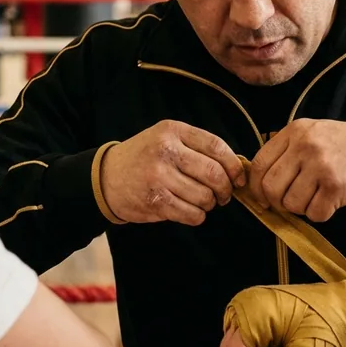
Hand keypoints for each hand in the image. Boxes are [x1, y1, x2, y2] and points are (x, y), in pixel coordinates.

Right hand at [100, 120, 245, 225]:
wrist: (106, 177)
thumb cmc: (144, 158)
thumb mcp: (167, 139)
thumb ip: (197, 148)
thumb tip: (236, 168)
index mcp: (172, 131)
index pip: (216, 146)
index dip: (234, 165)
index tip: (239, 178)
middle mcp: (166, 150)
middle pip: (214, 173)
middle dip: (225, 189)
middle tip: (224, 195)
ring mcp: (159, 176)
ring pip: (205, 196)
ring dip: (210, 204)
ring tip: (204, 202)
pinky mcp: (155, 200)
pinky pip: (191, 214)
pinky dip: (197, 216)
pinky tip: (192, 211)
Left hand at [248, 119, 345, 221]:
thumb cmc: (344, 146)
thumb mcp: (313, 134)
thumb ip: (286, 151)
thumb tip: (259, 183)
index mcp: (295, 131)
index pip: (259, 164)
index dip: (256, 187)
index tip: (262, 198)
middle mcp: (305, 146)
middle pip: (271, 187)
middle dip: (277, 203)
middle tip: (291, 203)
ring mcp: (321, 166)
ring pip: (291, 204)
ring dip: (302, 208)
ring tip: (317, 196)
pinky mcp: (336, 186)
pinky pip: (314, 214)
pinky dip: (321, 213)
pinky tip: (331, 200)